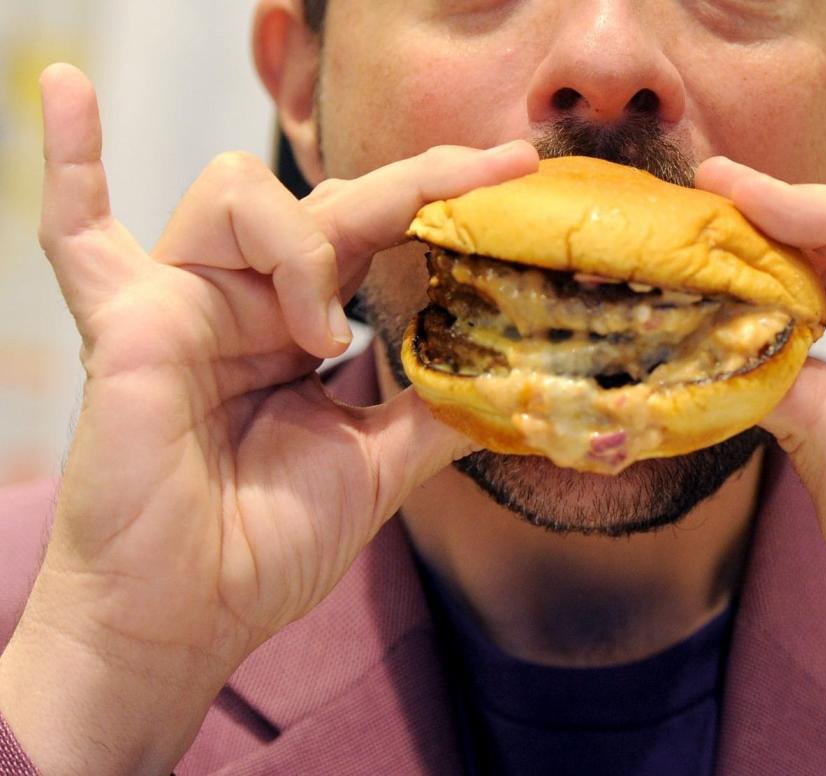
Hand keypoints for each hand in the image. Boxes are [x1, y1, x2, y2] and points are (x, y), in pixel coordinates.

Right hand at [0, 64, 537, 775]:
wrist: (190, 616)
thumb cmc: (267, 545)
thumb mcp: (379, 468)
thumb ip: (437, 415)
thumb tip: (516, 388)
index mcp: (302, 327)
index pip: (375, 234)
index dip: (443, 200)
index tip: (517, 170)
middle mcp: (247, 302)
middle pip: (325, 202)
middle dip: (415, 186)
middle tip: (490, 174)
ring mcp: (184, 302)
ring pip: (242, 194)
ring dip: (301, 247)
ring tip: (323, 335)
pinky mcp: (126, 321)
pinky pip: (78, 228)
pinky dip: (71, 159)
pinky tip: (68, 88)